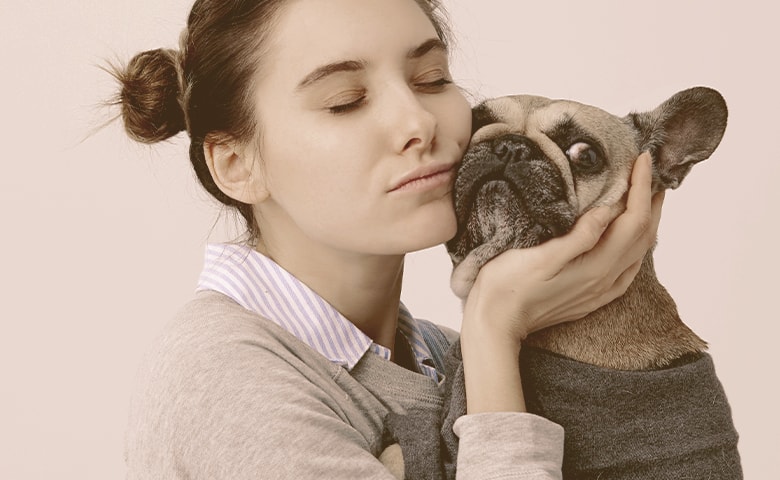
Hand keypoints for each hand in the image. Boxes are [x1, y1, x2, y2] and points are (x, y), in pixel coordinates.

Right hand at [462, 152, 663, 346]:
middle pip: (644, 235)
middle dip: (652, 201)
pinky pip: (627, 269)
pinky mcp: (591, 298)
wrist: (496, 324)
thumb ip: (579, 237)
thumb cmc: (508, 287)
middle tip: (652, 172)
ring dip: (647, 222)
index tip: (642, 159)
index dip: (641, 187)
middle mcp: (605, 281)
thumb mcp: (540, 256)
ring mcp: (599, 292)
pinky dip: (636, 246)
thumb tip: (608, 210)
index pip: (633, 220)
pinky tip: (629, 240)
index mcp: (596, 267)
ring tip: (646, 197)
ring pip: (638, 252)